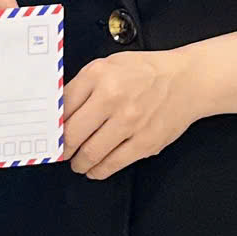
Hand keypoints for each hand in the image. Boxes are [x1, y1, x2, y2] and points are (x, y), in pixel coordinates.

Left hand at [63, 49, 198, 179]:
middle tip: (60, 152)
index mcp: (99, 75)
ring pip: (90, 153)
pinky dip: (98, 170)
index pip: (63, 107)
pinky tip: (94, 169)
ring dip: (78, 162)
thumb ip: (84, 85)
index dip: (53, 125)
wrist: (186, 81)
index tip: (49, 134)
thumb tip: (60, 113)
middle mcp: (112, 98)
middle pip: (72, 134)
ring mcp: (129, 122)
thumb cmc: (145, 72)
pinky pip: (113, 164)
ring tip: (77, 162)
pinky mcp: (144, 142)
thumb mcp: (108, 65)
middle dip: (62, 148)